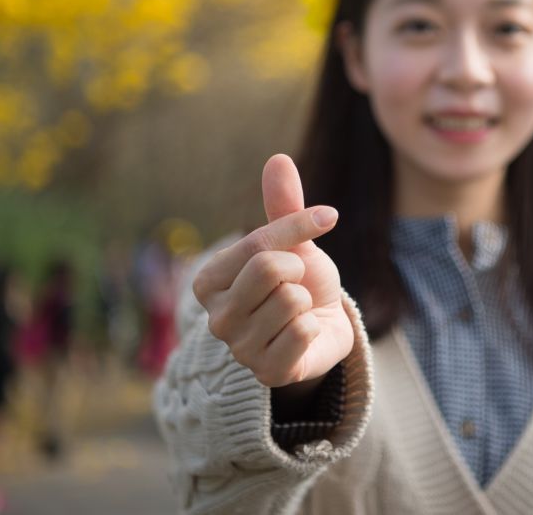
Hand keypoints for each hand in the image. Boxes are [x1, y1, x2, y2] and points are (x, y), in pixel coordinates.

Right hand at [192, 154, 353, 387]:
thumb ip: (283, 205)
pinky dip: (315, 328)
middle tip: (297, 284)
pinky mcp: (267, 374)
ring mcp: (238, 350)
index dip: (300, 227)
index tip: (326, 218)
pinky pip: (303, 332)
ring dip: (307, 301)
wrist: (323, 328)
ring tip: (298, 312)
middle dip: (298, 271)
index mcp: (207, 281)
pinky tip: (303, 336)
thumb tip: (278, 159)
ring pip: (291, 300)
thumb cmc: (299, 280)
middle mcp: (214, 318)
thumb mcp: (293, 241)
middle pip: (270, 270)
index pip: (258, 243)